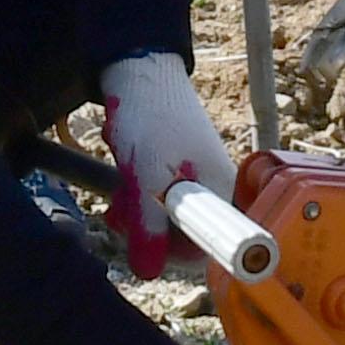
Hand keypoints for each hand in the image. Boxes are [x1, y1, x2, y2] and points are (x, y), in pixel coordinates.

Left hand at [101, 56, 237, 281]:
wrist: (139, 71)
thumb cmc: (151, 117)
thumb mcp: (146, 177)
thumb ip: (149, 228)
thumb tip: (148, 273)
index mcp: (221, 192)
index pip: (206, 249)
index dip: (174, 253)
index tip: (148, 242)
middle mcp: (213, 189)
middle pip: (180, 236)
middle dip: (146, 227)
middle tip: (123, 208)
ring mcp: (193, 179)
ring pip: (162, 217)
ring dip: (135, 208)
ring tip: (123, 179)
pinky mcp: (174, 170)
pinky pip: (154, 197)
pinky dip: (135, 190)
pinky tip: (126, 168)